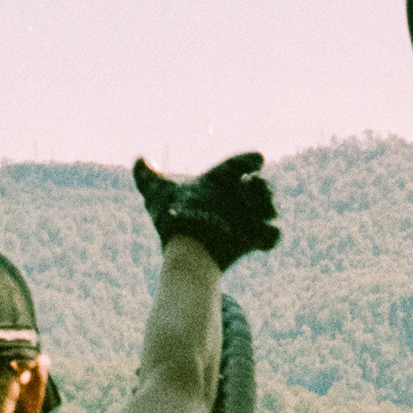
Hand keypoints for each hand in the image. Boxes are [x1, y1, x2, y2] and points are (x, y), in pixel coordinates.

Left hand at [133, 151, 279, 271]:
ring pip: (268, 209)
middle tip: (252, 185)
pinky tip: (261, 238)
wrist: (182, 253)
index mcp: (219, 183)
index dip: (248, 160)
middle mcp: (236, 199)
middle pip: (258, 186)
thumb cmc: (172, 224)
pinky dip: (270, 235)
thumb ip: (147, 178)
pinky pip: (272, 236)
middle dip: (259, 186)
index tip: (258, 159)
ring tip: (257, 210)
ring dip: (266, 206)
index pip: (236, 166)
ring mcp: (248, 219)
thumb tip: (140, 160)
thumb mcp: (158, 197)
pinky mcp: (254, 240)